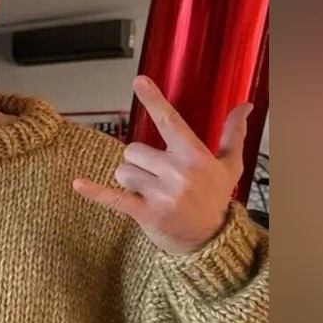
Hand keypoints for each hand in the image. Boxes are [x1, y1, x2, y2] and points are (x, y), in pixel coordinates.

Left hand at [72, 75, 252, 254]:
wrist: (210, 240)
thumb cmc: (214, 198)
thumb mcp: (229, 165)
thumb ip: (233, 133)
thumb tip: (245, 105)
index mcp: (194, 156)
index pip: (170, 122)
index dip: (153, 100)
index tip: (139, 81)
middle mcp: (178, 173)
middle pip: (133, 150)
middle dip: (139, 162)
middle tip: (158, 177)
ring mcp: (161, 194)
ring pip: (123, 170)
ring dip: (130, 180)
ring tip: (151, 192)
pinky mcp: (145, 213)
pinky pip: (113, 198)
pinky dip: (95, 192)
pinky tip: (78, 184)